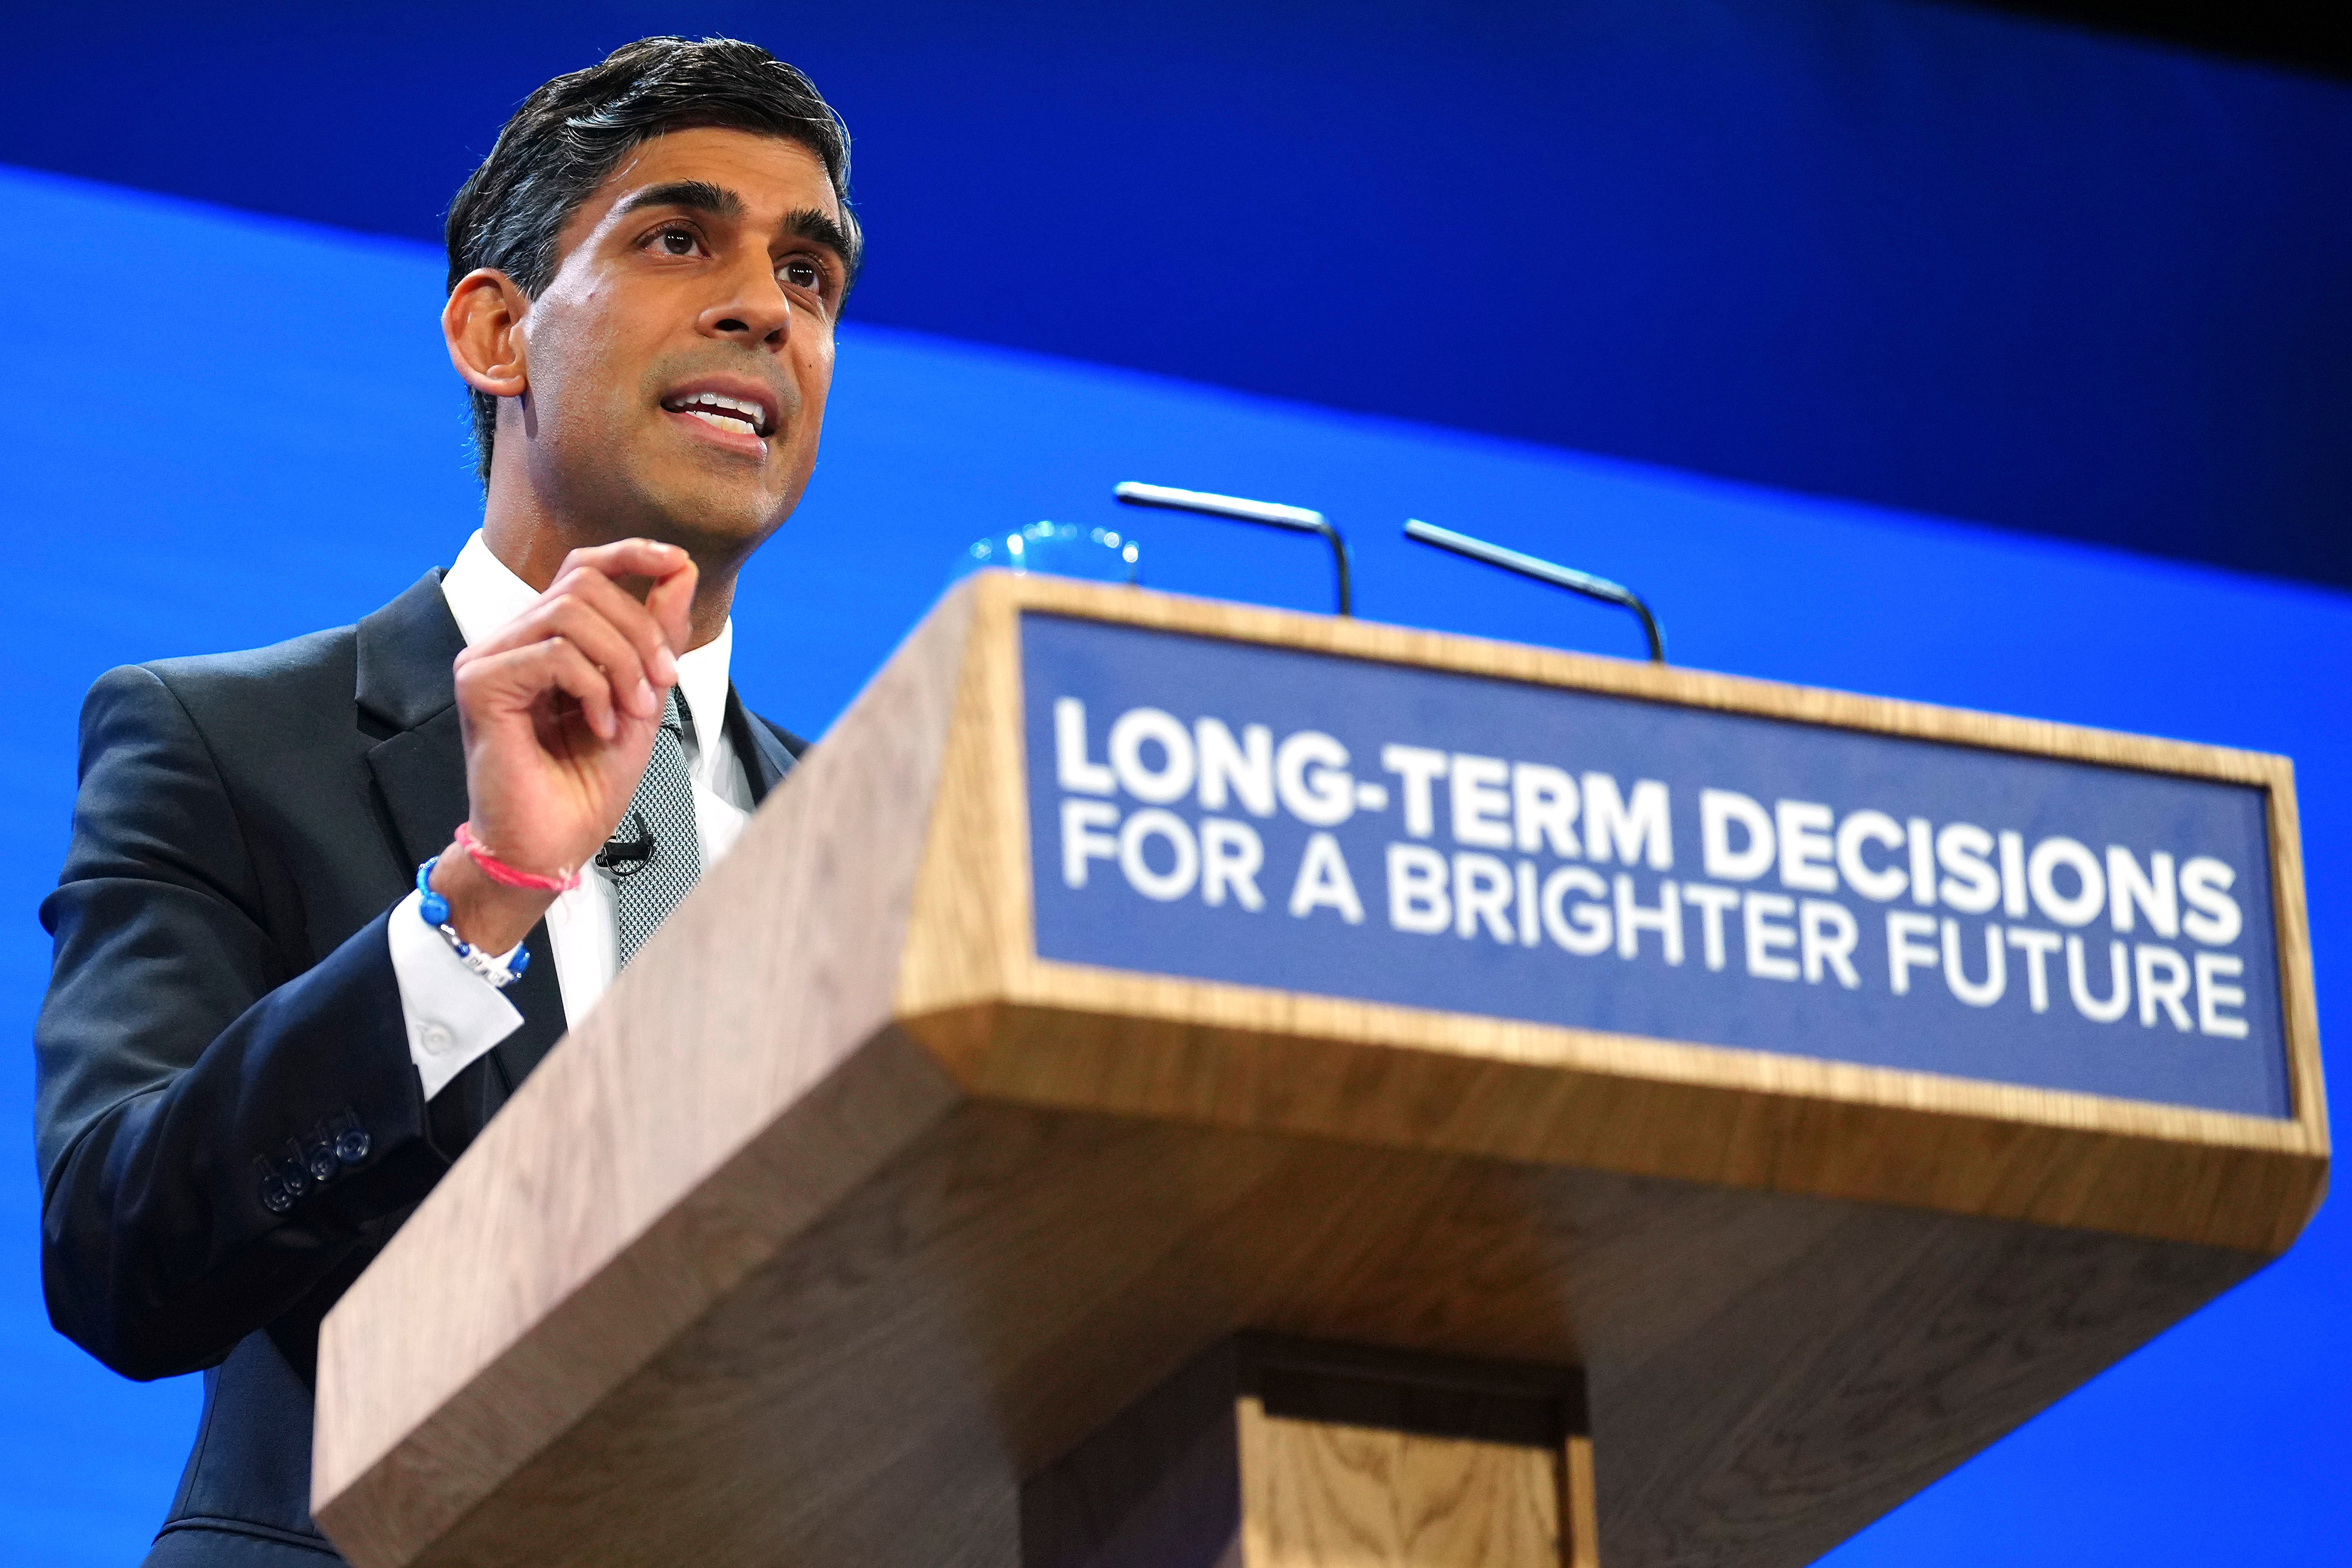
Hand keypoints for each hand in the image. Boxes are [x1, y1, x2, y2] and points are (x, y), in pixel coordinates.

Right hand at [429, 539, 697, 951]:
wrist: (550, 846)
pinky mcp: (480, 684)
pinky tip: (600, 727)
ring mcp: (488, 659)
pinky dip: (594, 688)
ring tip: (632, 713)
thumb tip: (679, 568)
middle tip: (663, 685)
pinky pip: (555, 653)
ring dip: (622, 662)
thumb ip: (655, 637)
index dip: (631, 553)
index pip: (583, 567)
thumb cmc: (585, 784)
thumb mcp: (641, 700)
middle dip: (642, 631)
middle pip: (585, 583)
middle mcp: (512, 640)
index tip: (677, 562)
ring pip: (571, 611)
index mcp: (546, 639)